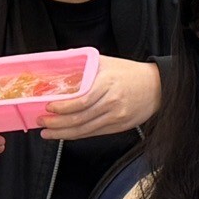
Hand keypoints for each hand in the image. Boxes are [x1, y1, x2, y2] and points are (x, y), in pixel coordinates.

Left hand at [41, 55, 161, 140]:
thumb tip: (61, 62)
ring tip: (48, 132)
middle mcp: (112, 102)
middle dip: (56, 123)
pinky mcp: (119, 126)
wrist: (158, 87)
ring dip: (63, 133)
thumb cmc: (131, 73)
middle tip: (41, 122)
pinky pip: (94, 133)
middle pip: (80, 118)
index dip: (63, 107)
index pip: (82, 100)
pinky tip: (66, 134)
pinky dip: (77, 135)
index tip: (48, 107)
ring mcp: (116, 116)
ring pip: (85, 129)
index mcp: (108, 83)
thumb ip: (85, 64)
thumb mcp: (108, 63)